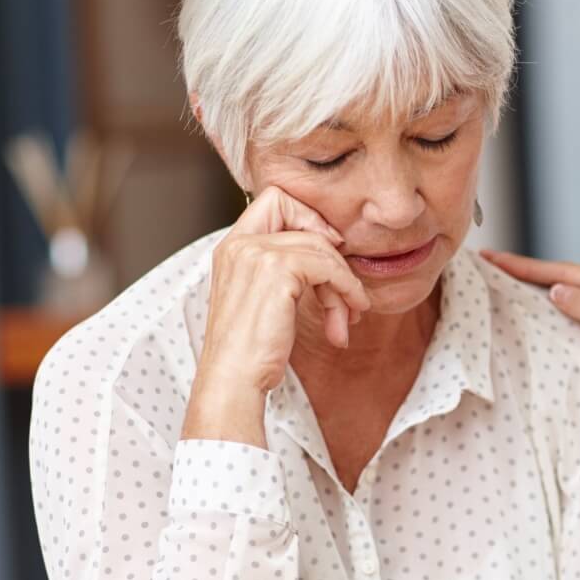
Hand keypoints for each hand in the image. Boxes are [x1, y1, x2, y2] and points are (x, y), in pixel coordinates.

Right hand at [182, 187, 370, 445]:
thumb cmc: (251, 351)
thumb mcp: (265, 299)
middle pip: (305, 220)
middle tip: (347, 298)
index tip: (330, 251)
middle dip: (334, 259)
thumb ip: (286, 268)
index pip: (275, 199)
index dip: (309, 218)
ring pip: (323, 247)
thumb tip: (334, 249)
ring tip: (346, 319)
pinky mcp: (276, 270)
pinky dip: (347, 290)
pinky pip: (329, 266)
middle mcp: (239, 243)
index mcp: (232, 246)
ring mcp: (256, 253)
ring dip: (344, 285)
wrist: (233, 380)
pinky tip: (346, 318)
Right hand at [479, 251, 579, 428]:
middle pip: (563, 279)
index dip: (526, 267)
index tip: (494, 258)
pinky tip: (531, 313)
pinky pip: (574, 316)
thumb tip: (556, 289)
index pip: (567, 273)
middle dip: (525, 273)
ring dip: (535, 292)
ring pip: (567, 297)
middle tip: (488, 265)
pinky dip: (551, 313)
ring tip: (500, 284)